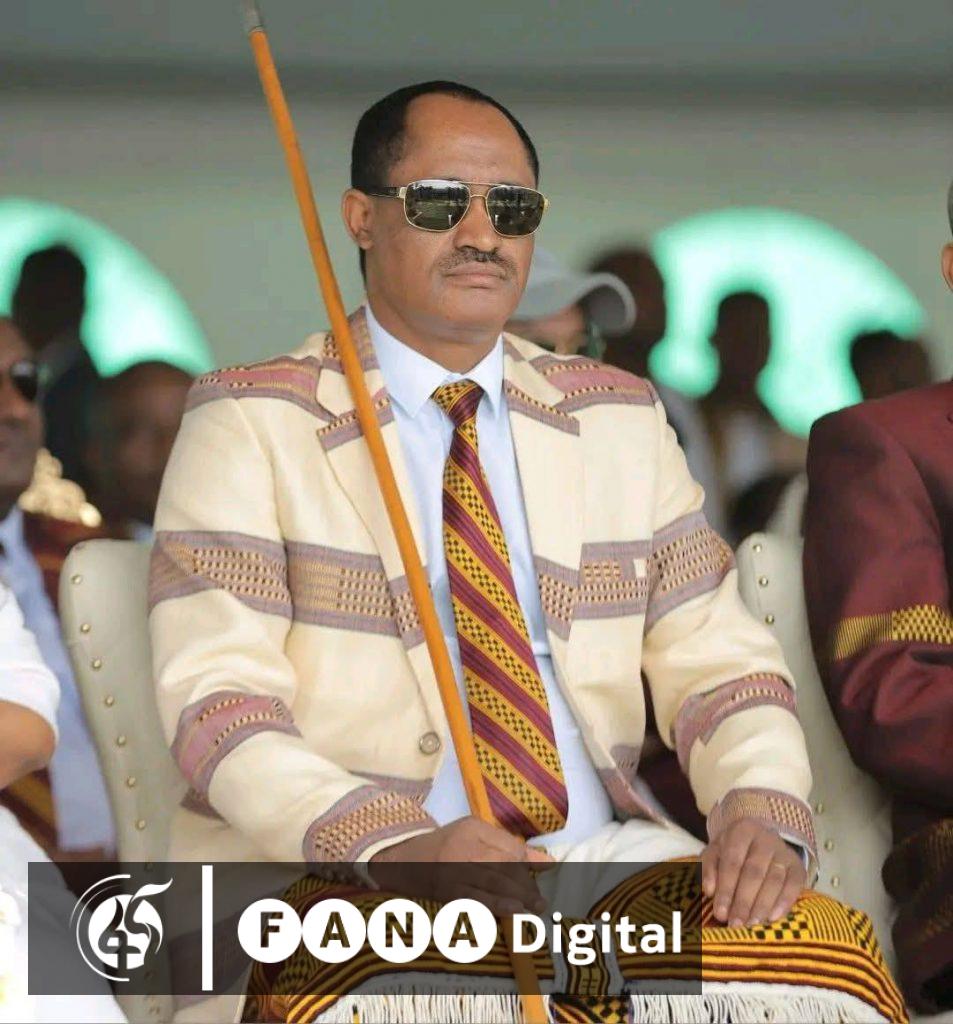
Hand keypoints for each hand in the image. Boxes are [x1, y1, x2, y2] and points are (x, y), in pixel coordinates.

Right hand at [369, 816, 554, 916]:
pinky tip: (512, 912)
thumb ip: (510, 848)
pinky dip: (495, 906)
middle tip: (540, 901)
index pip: (510, 846)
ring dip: (517, 896)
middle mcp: (464, 846)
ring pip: (493, 881)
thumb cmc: (447, 847)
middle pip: (504, 864)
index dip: (526, 864)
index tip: (536, 878)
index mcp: (473, 828)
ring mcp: (454, 869)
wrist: (403, 861)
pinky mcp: (447, 891)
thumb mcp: (476, 836)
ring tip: (535, 908)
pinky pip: (475, 899)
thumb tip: (549, 862)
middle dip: (525, 884)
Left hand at [701, 819, 805, 926]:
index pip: (732, 861)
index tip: (720, 913)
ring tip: (751, 924)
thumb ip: (708, 870)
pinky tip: (772, 918)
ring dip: (762, 905)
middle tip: (736, 924)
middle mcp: (766, 838)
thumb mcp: (715, 854)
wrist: (760, 841)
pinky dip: (784, 903)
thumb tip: (709, 891)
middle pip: (754, 872)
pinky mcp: (798, 867)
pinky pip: (794, 886)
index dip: (726, 889)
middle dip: (743, 901)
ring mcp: (784, 852)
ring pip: (774, 880)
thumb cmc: (732, 852)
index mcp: (742, 830)